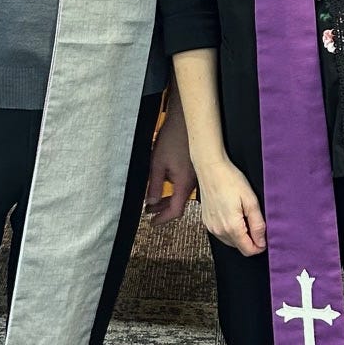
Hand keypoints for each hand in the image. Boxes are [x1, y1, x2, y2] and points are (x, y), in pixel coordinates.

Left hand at [146, 102, 196, 224]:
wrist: (186, 122)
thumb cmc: (173, 139)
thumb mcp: (158, 164)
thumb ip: (155, 185)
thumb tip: (152, 202)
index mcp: (184, 184)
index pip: (175, 210)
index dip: (163, 219)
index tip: (152, 222)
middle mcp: (192, 183)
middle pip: (178, 204)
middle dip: (162, 210)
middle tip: (149, 212)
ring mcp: (194, 176)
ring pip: (180, 194)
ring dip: (167, 199)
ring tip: (152, 201)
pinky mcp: (193, 169)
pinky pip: (183, 185)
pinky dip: (172, 190)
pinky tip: (162, 185)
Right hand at [197, 157, 266, 255]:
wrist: (210, 168)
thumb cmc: (231, 180)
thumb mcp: (251, 201)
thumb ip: (257, 224)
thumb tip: (262, 242)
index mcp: (231, 227)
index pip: (248, 250)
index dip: (259, 246)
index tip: (264, 235)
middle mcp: (219, 231)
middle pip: (239, 247)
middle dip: (250, 239)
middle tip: (253, 218)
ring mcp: (211, 227)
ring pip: (230, 241)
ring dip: (240, 234)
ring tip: (243, 214)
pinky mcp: (207, 222)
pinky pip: (222, 233)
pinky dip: (230, 228)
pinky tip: (233, 213)